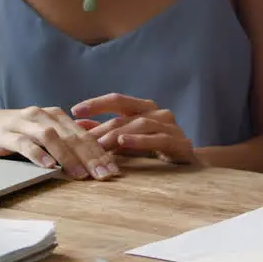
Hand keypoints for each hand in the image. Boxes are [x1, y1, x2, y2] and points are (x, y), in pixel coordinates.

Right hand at [0, 106, 116, 179]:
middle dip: (91, 157)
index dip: (101, 153)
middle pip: (73, 137)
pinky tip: (49, 166)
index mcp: (56, 116)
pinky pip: (24, 143)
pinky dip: (38, 154)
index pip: (84, 135)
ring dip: (69, 157)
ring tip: (81, 175)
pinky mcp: (5, 134)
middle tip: (105, 175)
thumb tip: (94, 154)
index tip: (115, 170)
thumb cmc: (14, 132)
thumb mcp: (43, 133)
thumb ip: (65, 139)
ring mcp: (23, 123)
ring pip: (52, 138)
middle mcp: (43, 116)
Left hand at [73, 94, 197, 164]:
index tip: (75, 111)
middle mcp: (159, 113)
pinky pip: (158, 139)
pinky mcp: (179, 142)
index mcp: (146, 107)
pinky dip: (139, 140)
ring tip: (98, 145)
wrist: (187, 161)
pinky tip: (123, 143)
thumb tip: (77, 125)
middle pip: (125, 117)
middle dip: (101, 129)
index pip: (119, 100)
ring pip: (140, 125)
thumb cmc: (154, 148)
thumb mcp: (127, 138)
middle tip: (80, 140)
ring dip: (116, 135)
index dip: (97, 104)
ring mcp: (171, 126)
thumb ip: (105, 131)